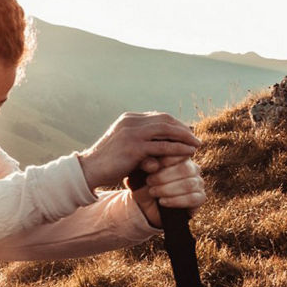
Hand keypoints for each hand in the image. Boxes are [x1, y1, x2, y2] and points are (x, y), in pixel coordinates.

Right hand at [78, 112, 201, 189]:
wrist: (89, 170)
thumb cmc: (107, 162)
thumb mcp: (124, 145)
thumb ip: (141, 142)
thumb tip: (160, 146)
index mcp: (128, 119)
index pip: (158, 117)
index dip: (175, 124)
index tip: (187, 132)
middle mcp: (131, 122)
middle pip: (165, 120)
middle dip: (183, 128)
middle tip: (195, 138)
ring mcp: (132, 134)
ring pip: (166, 130)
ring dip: (185, 137)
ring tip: (196, 145)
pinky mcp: (134, 148)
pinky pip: (163, 147)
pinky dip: (178, 149)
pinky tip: (188, 153)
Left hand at [131, 156, 206, 225]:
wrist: (146, 206)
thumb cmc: (142, 184)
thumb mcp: (139, 173)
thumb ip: (144, 165)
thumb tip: (153, 165)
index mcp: (180, 157)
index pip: (181, 153)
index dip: (166, 160)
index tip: (151, 168)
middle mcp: (192, 168)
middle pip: (185, 169)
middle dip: (164, 176)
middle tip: (149, 182)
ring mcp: (198, 183)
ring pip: (189, 184)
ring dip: (168, 189)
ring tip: (152, 192)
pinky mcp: (200, 198)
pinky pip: (193, 198)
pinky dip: (175, 201)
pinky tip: (162, 202)